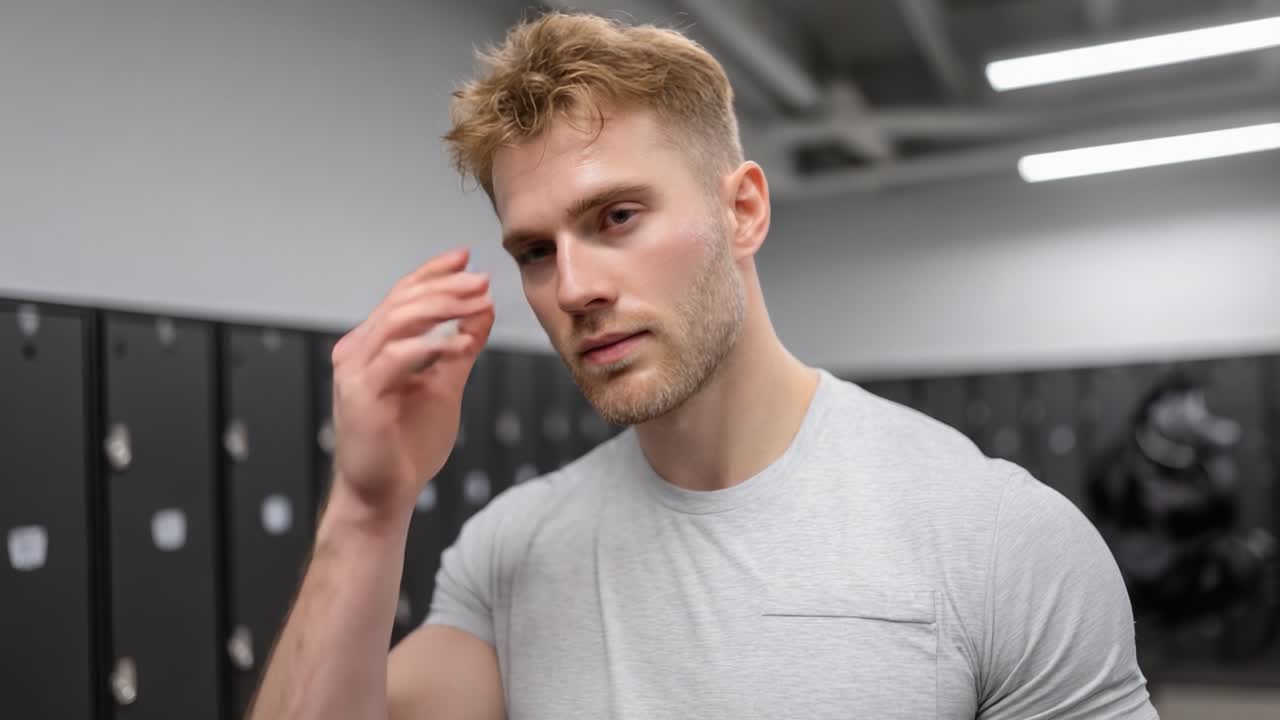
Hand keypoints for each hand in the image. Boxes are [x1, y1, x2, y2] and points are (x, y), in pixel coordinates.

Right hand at [328, 247, 494, 515]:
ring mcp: (355, 372)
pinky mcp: (361, 395)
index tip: (465, 257)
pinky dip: (430, 346)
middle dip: (444, 286)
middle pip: (401, 302)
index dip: (432, 273)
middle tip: (482, 279)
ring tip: (477, 300)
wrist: (383, 494)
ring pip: (397, 321)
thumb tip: (484, 307)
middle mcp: (357, 351)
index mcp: (373, 345)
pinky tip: (460, 344)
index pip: (401, 296)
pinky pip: (396, 358)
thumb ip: (462, 346)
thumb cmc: (407, 444)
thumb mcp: (445, 385)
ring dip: (441, 306)